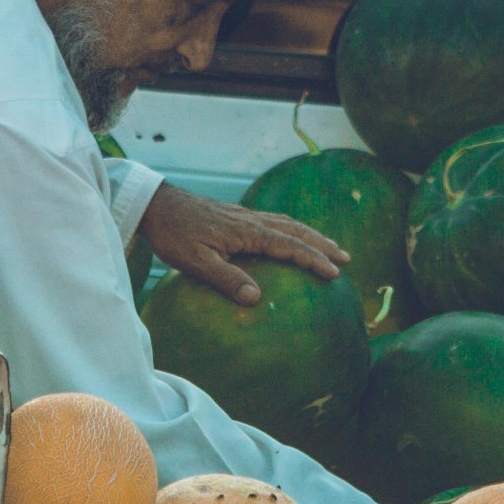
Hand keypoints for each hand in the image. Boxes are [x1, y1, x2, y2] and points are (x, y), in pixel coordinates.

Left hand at [135, 185, 346, 305]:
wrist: (156, 204)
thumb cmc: (173, 235)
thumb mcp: (196, 262)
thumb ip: (226, 279)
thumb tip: (256, 299)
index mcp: (246, 232)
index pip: (289, 245)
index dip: (313, 259)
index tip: (335, 272)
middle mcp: (251, 220)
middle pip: (295, 230)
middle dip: (322, 244)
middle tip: (346, 258)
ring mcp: (244, 216)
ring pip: (286, 223)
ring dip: (310, 235)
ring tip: (329, 247)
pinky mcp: (236, 216)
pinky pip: (273, 221)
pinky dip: (291, 229)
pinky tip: (291, 238)